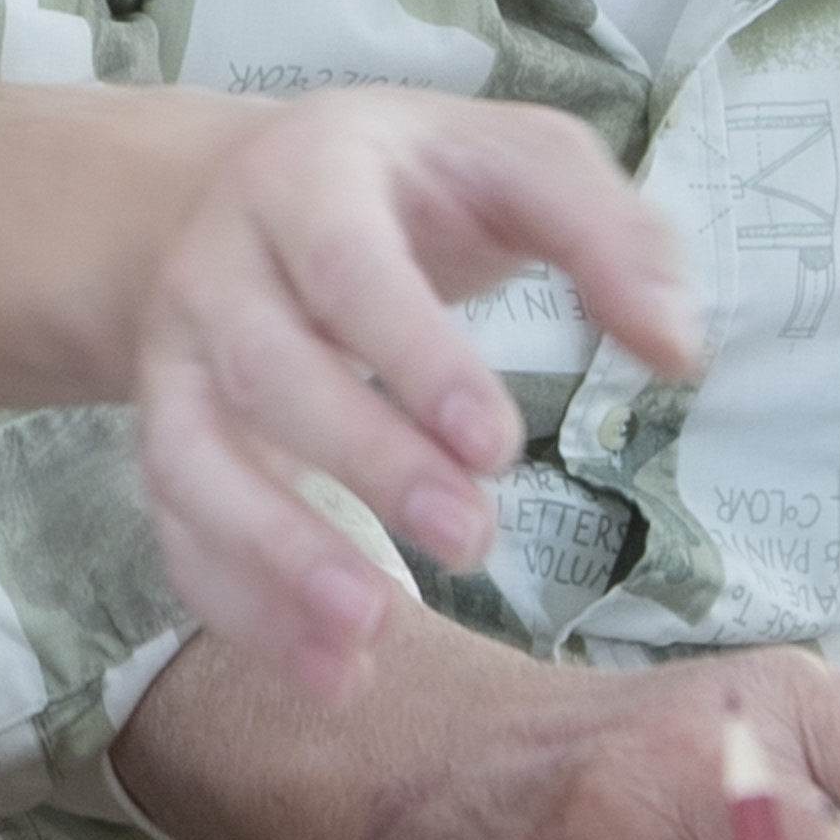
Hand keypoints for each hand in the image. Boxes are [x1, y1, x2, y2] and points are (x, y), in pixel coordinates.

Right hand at [132, 88, 697, 700]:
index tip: (497, 444)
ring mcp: (174, 357)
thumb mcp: (519, 161)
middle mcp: (217, 264)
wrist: (252, 192)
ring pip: (190, 461)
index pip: (346, 265)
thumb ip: (611, 233)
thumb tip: (676, 348)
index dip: (413, 355)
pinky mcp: (162, 438)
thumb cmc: (418, 185)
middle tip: (472, 540)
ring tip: (372, 634)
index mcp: (308, 176)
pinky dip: (244, 611)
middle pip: (264, 366)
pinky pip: (181, 533)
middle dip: (363, 461)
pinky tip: (333, 677)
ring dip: (275, 555)